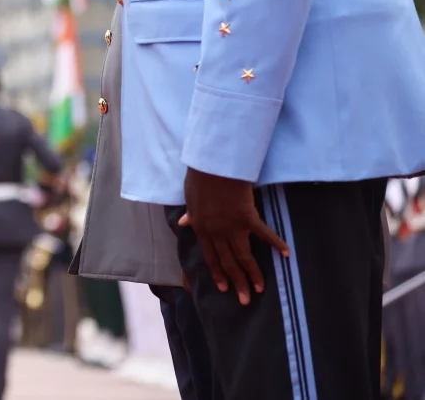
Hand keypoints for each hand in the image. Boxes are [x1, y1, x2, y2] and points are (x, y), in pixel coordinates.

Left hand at [181, 167, 289, 305]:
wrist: (212, 167)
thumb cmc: (199, 180)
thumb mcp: (190, 199)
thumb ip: (191, 215)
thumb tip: (182, 223)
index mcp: (202, 229)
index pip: (210, 256)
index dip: (218, 273)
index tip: (224, 288)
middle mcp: (216, 232)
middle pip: (228, 262)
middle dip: (236, 282)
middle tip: (244, 301)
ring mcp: (233, 227)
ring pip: (243, 256)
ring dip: (252, 274)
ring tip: (260, 289)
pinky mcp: (248, 217)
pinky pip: (264, 234)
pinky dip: (276, 243)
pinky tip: (286, 254)